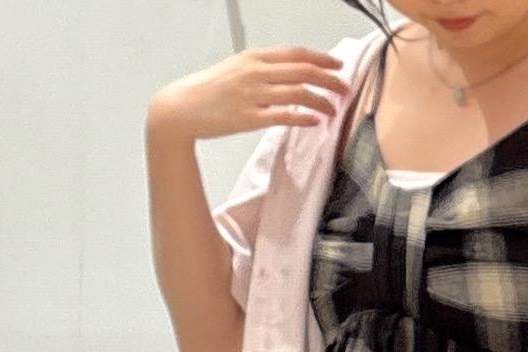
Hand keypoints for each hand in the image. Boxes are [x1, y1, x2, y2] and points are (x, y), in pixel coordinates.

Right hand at [147, 46, 349, 142]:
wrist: (182, 107)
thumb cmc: (209, 90)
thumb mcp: (236, 69)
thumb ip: (262, 70)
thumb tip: (286, 76)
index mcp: (254, 58)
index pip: (296, 54)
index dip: (321, 59)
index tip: (337, 66)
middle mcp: (256, 72)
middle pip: (303, 71)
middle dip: (329, 79)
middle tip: (345, 88)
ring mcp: (253, 94)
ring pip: (298, 92)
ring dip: (321, 100)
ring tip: (334, 108)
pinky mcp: (249, 117)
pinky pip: (284, 115)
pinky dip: (304, 117)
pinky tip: (316, 121)